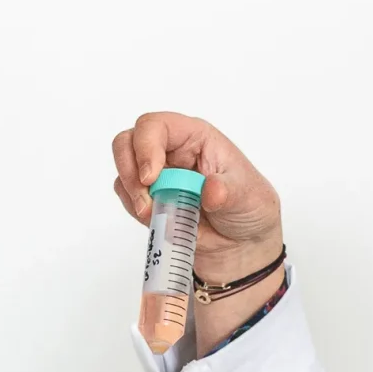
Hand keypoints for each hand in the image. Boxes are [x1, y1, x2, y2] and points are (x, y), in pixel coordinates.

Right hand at [110, 112, 283, 281]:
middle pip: (128, 141)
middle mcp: (171, 150)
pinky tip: (157, 218)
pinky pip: (126, 196)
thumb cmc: (248, 208)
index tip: (151, 178)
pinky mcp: (149, 197)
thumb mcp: (248, 197)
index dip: (146, 146)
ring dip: (132, 193)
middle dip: (130, 169)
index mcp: (195, 137)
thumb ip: (229, 192)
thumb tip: (211, 190)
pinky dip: (134, 208)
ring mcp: (158, 173)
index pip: (156, 125)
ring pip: (124, 169)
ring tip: (154, 213)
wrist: (241, 245)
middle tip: (144, 199)